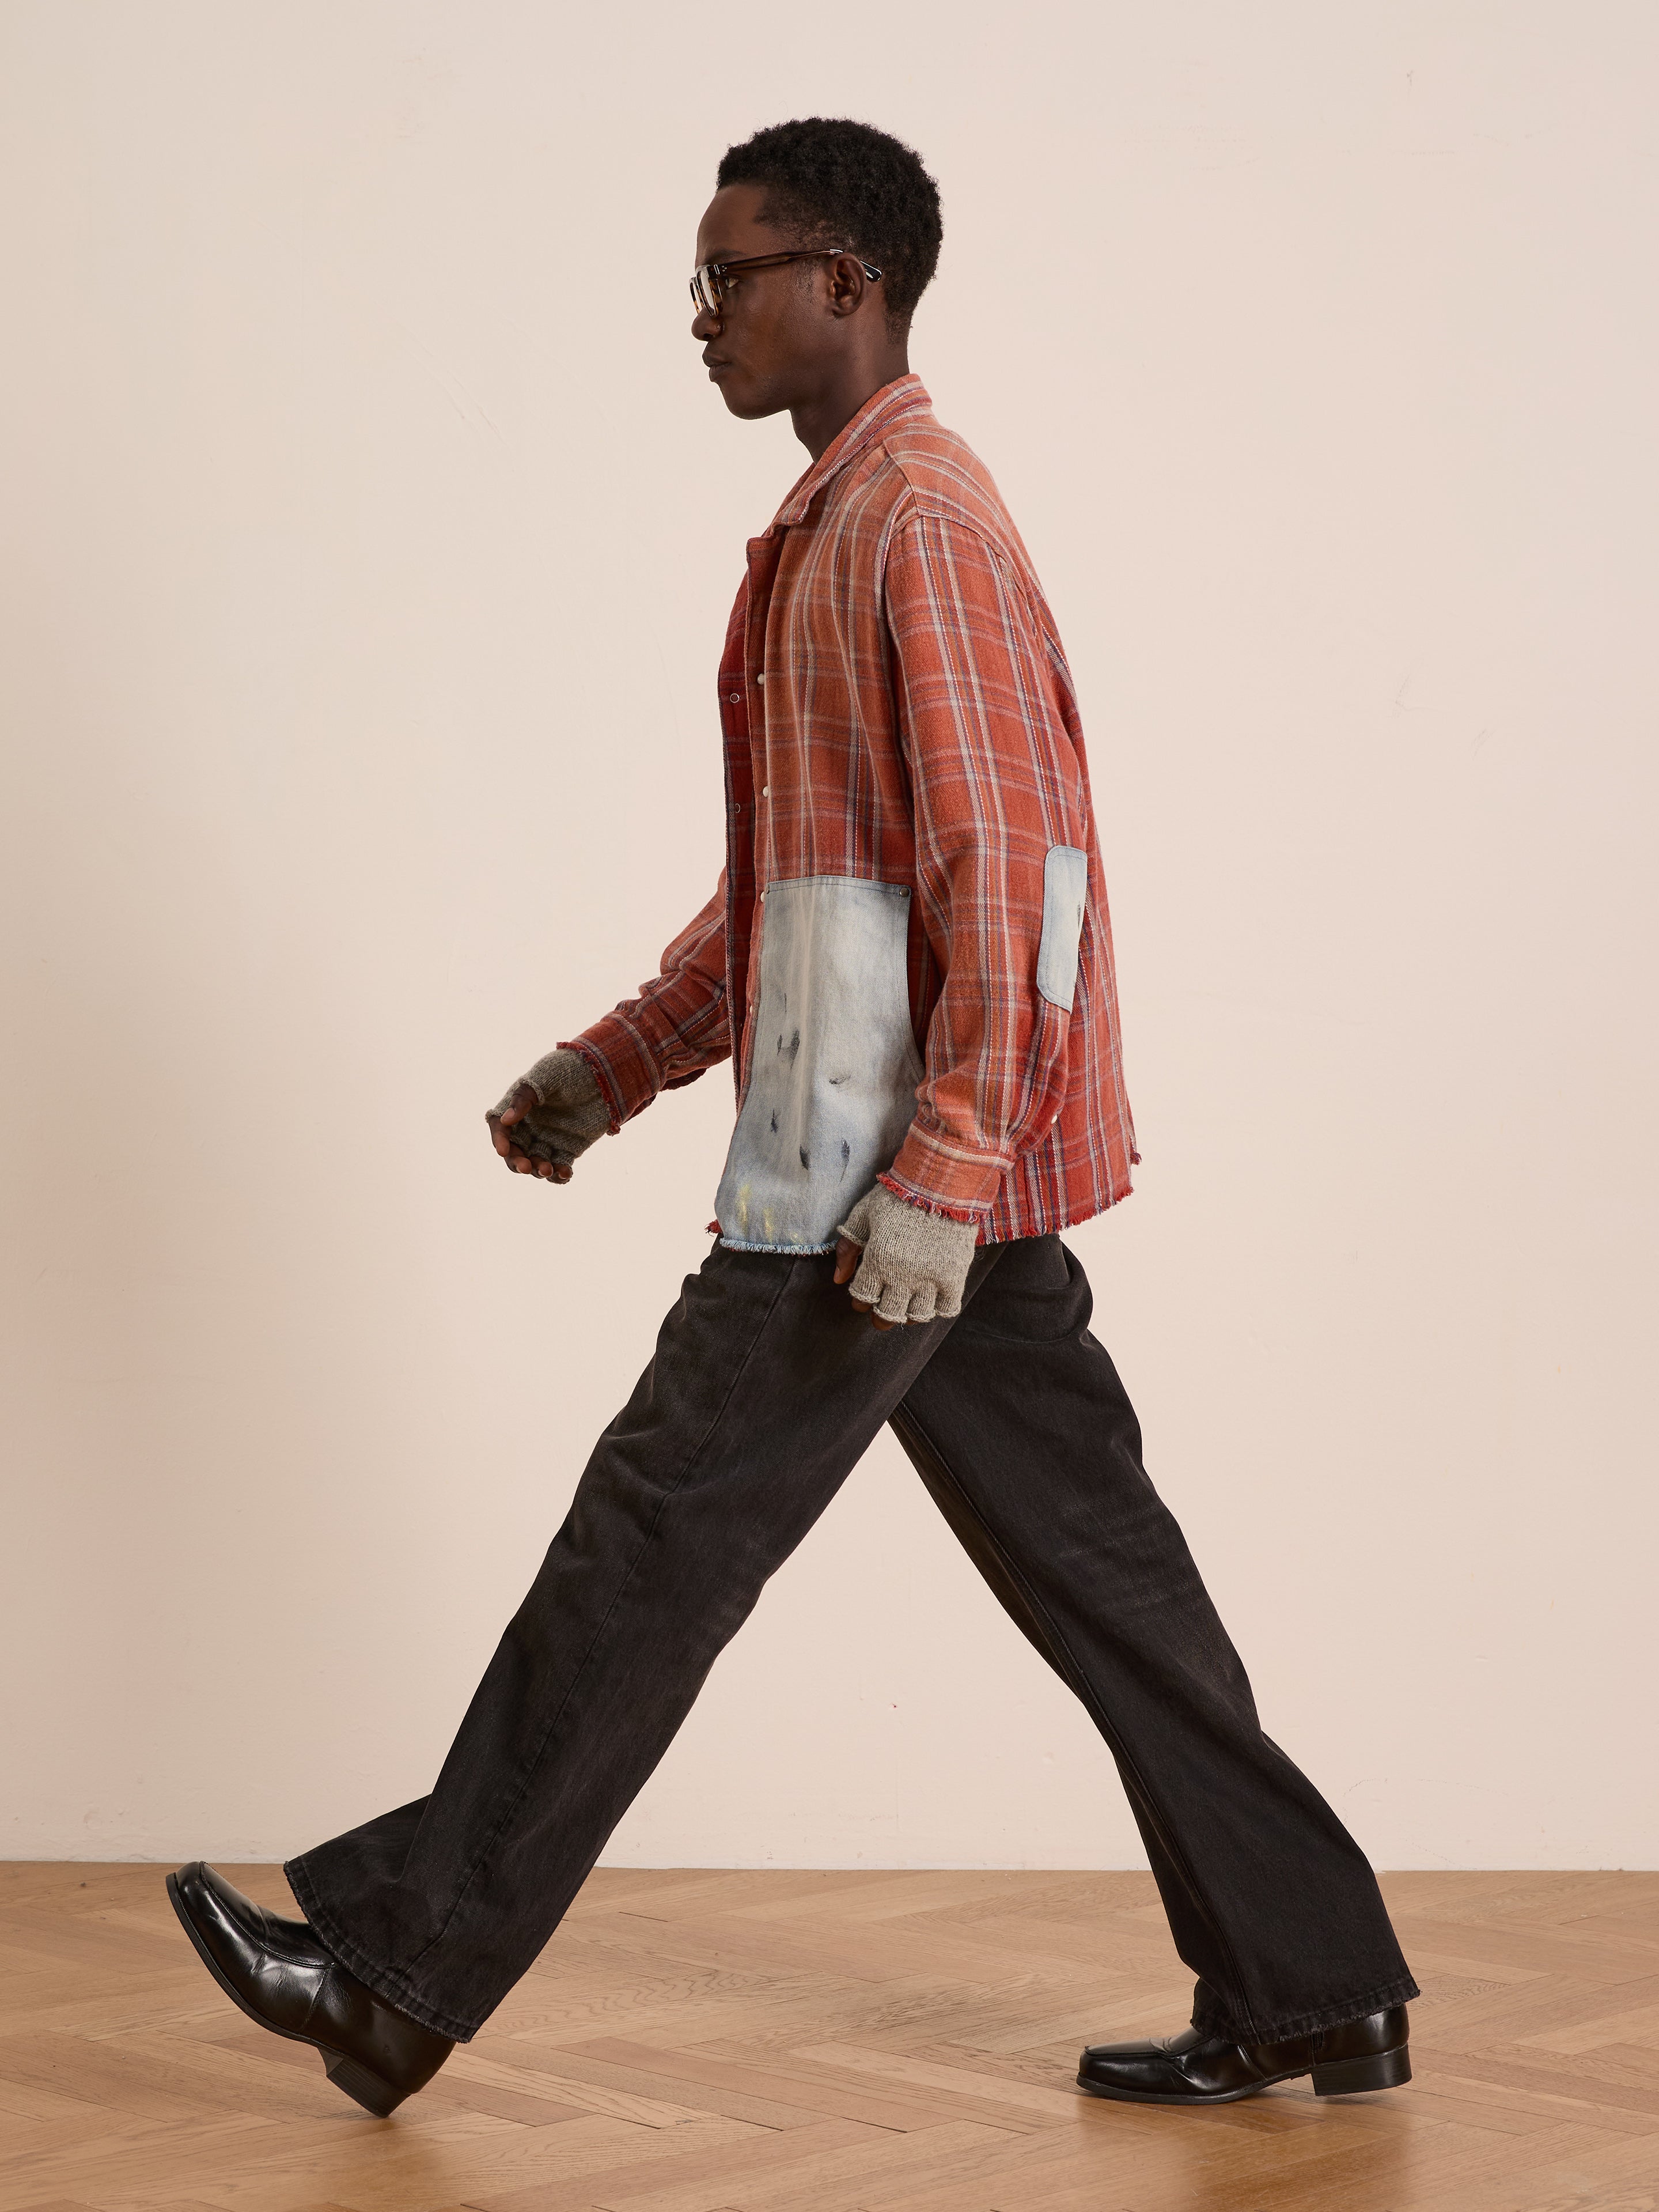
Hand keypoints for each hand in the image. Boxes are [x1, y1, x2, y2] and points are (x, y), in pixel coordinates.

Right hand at [485, 1048, 609, 1185]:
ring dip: (539, 1169)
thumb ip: (524, 1098)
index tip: (503, 1150)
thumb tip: (505, 1120)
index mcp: (519, 1108)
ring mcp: (549, 1139)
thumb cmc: (570, 1069)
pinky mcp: (569, 1148)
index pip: (501, 1128)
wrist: (603, 1074)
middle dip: (518, 1161)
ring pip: (537, 1162)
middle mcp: (530, 1127)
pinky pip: (560, 1166)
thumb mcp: (545, 1077)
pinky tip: (565, 1174)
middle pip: (516, 1151)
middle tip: (527, 1167)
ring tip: (548, 1170)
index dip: (500, 1140)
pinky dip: (560, 1174)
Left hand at [833, 1184, 978, 1327]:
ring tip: (907, 1306)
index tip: (864, 1294)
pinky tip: (932, 1300)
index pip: (862, 1297)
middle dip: (880, 1316)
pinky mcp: (953, 1277)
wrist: (940, 1183)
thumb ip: (847, 1248)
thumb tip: (838, 1279)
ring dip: (908, 1315)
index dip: (860, 1300)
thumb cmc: (897, 1197)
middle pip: (888, 1314)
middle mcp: (901, 1277)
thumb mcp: (863, 1216)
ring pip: (915, 1316)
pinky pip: (946, 1308)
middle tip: (882, 1310)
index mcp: (876, 1262)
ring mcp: (929, 1279)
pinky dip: (937, 1309)